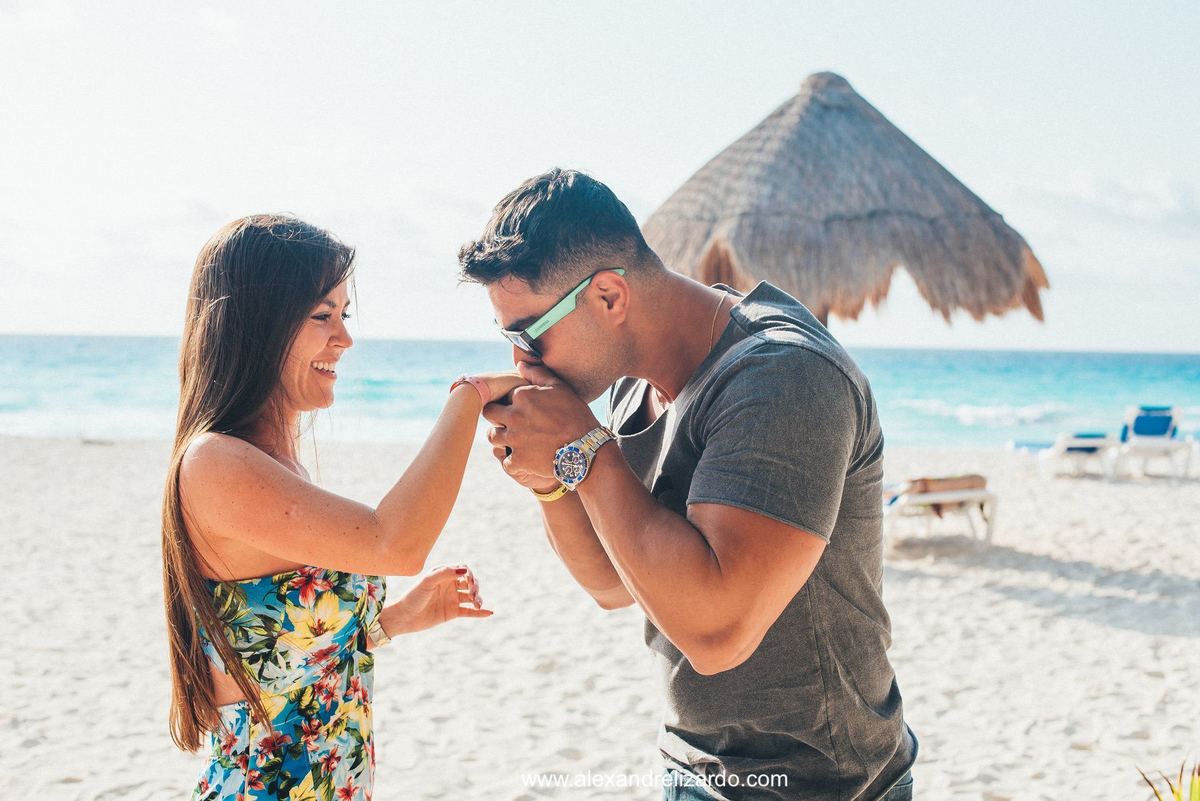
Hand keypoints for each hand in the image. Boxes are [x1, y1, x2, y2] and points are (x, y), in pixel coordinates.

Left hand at [380, 565, 491, 635]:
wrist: (404, 617)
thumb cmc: (413, 597)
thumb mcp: (427, 582)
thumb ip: (445, 574)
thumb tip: (465, 570)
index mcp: (444, 574)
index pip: (463, 570)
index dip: (469, 574)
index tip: (469, 581)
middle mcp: (450, 585)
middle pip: (470, 583)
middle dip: (475, 587)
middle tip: (473, 594)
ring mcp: (452, 599)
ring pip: (471, 597)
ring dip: (478, 599)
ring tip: (477, 604)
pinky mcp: (452, 613)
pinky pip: (469, 612)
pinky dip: (479, 612)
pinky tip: (489, 612)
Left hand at [482, 362, 599, 487]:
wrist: (586, 450)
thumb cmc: (576, 416)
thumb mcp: (561, 388)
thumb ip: (538, 374)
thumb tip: (520, 365)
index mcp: (522, 396)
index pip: (503, 395)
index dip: (509, 401)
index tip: (520, 409)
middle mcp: (514, 416)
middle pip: (489, 414)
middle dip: (496, 416)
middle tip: (509, 422)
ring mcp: (514, 439)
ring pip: (492, 437)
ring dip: (500, 437)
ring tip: (514, 440)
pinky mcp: (517, 460)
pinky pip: (504, 460)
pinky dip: (513, 461)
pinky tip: (524, 458)